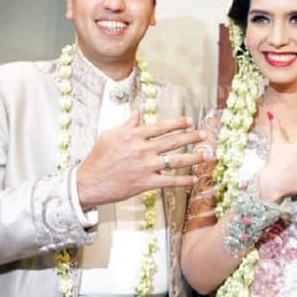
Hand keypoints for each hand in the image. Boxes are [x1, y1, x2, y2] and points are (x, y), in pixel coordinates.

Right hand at [77, 111, 207, 208]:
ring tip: (206, 155)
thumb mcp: (109, 135)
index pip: (161, 127)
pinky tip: (194, 179)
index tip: (189, 121)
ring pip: (175, 161)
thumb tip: (137, 113)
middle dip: (191, 137)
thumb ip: (127, 125)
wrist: (90, 182)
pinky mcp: (146, 182)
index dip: (177, 123)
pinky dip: (183, 181)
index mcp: (134, 136)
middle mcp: (143, 149)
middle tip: (204, 135)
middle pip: (173, 141)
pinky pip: (169, 181)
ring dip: (193, 158)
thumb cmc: (98, 158)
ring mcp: (146, 166)